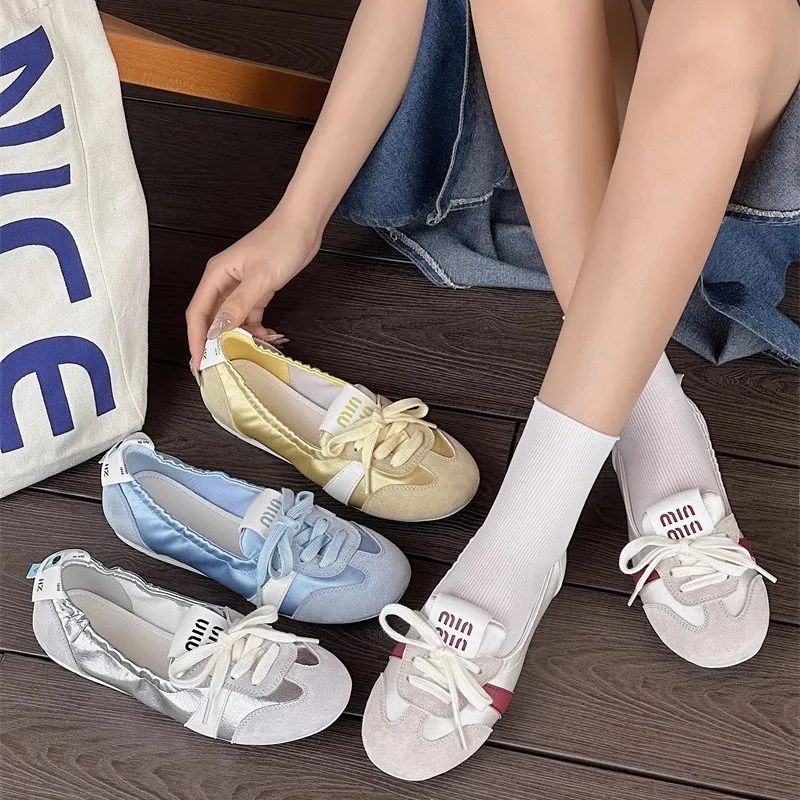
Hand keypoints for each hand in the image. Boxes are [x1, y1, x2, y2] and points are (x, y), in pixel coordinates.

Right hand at [186, 204, 322, 367]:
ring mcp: (240, 286)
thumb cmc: (280, 243)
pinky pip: (249, 315)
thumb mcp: (259, 278)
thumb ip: (238, 306)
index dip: (196, 339)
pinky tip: (266, 338)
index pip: (197, 313)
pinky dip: (255, 328)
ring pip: (231, 319)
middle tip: (216, 368)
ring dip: (238, 337)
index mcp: (215, 275)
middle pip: (211, 318)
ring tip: (248, 355)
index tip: (199, 362)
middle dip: (213, 343)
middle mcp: (223, 282)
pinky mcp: (257, 290)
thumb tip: (216, 331)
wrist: (303, 226)